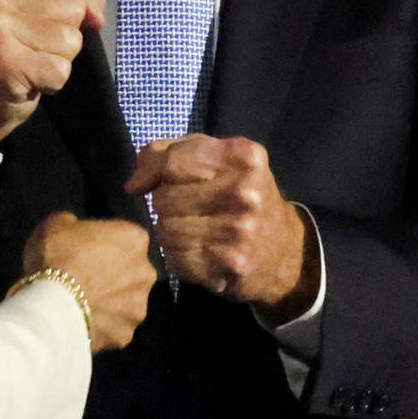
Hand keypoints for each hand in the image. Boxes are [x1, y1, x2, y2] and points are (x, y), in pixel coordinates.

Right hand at [0, 0, 104, 164]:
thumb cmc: (5, 46)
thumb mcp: (29, 3)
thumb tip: (96, 15)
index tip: (36, 18)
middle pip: (74, 4)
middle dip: (62, 30)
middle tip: (28, 44)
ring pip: (71, 39)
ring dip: (57, 58)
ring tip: (26, 61)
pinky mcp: (6, 63)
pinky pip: (61, 69)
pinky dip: (52, 82)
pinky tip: (26, 80)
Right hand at [24, 211, 155, 352]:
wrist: (52, 305)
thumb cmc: (57, 255)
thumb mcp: (57, 223)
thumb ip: (75, 224)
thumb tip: (75, 229)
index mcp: (134, 239)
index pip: (126, 236)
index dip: (106, 242)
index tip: (87, 249)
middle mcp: (146, 273)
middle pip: (133, 270)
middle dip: (116, 273)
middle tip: (87, 277)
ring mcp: (138, 307)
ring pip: (126, 302)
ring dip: (112, 302)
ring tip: (84, 305)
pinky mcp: (126, 335)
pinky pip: (114, 326)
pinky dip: (102, 325)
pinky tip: (82, 322)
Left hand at [122, 136, 319, 320]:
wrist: (284, 250)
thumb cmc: (241, 195)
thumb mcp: (217, 159)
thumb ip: (170, 154)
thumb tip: (133, 184)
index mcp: (242, 157)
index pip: (171, 162)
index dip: (152, 173)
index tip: (149, 183)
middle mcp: (244, 193)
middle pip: (164, 198)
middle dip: (165, 203)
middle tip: (185, 208)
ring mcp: (238, 231)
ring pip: (165, 230)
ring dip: (169, 231)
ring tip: (191, 229)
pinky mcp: (229, 264)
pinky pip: (175, 258)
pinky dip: (178, 256)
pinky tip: (198, 250)